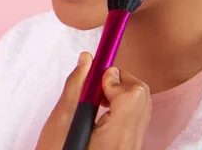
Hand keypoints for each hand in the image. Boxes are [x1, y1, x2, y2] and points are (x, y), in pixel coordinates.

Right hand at [36, 53, 151, 149]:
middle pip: (141, 97)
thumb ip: (75, 86)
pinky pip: (135, 118)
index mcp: (116, 136)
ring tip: (95, 98)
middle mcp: (131, 142)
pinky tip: (100, 111)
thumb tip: (87, 59)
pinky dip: (121, 107)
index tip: (94, 72)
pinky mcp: (129, 147)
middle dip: (119, 82)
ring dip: (120, 93)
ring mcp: (132, 146)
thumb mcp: (61, 119)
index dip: (113, 77)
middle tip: (94, 84)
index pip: (132, 93)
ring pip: (140, 106)